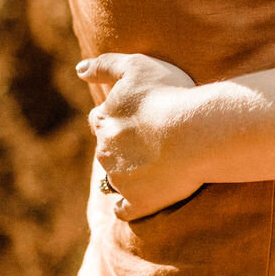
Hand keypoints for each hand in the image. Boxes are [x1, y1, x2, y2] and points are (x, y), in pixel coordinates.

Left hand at [76, 53, 205, 220]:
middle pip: (107, 148)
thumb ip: (105, 65)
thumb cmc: (170, 94)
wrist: (195, 132)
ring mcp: (121, 179)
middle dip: (122, 145)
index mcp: (104, 120)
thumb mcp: (136, 65)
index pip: (100, 119)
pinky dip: (129, 206)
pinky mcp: (138, 202)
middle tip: (150, 140)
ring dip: (128, 172)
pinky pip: (124, 210)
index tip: (136, 116)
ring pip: (115, 177)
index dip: (117, 116)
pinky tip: (142, 199)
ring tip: (156, 165)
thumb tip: (79, 69)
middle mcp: (106, 151)